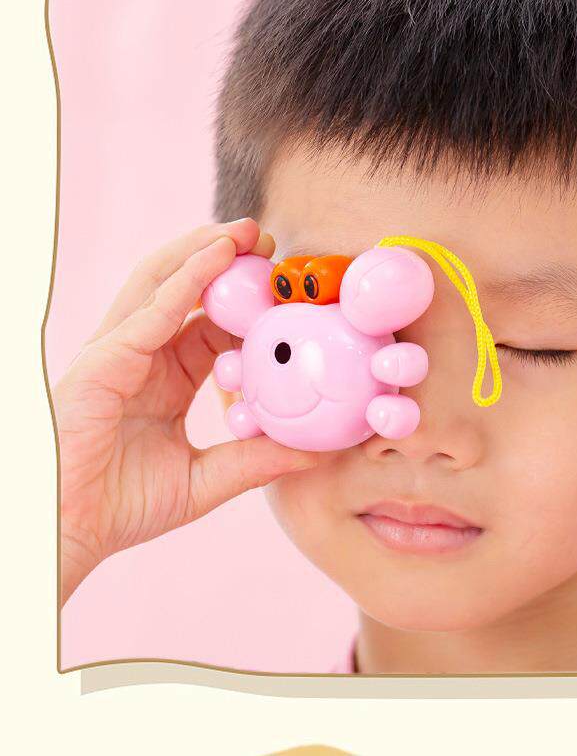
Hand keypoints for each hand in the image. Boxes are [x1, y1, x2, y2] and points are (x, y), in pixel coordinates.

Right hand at [52, 219, 316, 605]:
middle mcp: (144, 355)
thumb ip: (256, 460)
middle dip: (226, 261)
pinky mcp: (106, 358)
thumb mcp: (206, 479)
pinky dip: (187, 277)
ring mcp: (121, 351)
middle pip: (187, 291)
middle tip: (271, 242)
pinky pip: (153, 309)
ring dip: (205, 251)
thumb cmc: (122, 507)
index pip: (212, 326)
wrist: (70, 533)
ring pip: (164, 283)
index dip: (248, 305)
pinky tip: (218, 255)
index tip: (289, 290)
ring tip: (246, 232)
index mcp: (167, 378)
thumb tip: (316, 451)